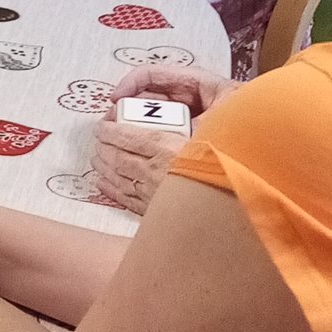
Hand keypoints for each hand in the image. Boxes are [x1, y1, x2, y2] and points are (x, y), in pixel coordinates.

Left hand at [91, 62, 234, 216]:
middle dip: (103, 147)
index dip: (111, 129)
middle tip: (97, 140)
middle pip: (118, 156)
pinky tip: (103, 183)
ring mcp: (151, 193)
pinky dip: (110, 188)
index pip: (127, 135)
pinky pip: (124, 198)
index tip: (104, 124)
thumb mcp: (207, 138)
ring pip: (117, 176)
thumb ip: (184, 127)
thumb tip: (165, 121)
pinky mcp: (153, 211)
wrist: (234, 208)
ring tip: (97, 158)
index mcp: (166, 148)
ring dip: (103, 166)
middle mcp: (154, 171)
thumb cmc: (223, 167)